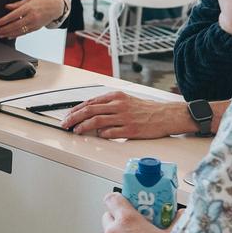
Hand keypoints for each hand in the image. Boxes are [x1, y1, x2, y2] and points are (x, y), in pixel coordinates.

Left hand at [0, 0, 64, 39]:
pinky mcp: (36, 28)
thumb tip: (7, 7)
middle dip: (4, 29)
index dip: (4, 20)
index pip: (14, 15)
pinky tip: (9, 36)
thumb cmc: (43, 0)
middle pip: (15, 25)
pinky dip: (16, 35)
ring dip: (8, 34)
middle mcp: (32, 17)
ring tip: (0, 35)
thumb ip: (18, 4)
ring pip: (19, 31)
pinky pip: (24, 33)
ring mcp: (34, 23)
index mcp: (29, 8)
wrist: (56, 6)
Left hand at [61, 91, 195, 137]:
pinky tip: (97, 136)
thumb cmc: (145, 109)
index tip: (68, 115)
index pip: (90, 102)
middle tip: (65, 124)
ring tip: (76, 131)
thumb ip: (109, 104)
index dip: (76, 109)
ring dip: (83, 127)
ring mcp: (124, 118)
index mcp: (116, 96)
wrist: (166, 115)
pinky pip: (110, 133)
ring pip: (96, 122)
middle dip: (74, 118)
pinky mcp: (130, 130)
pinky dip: (101, 135)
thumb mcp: (126, 100)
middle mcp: (118, 105)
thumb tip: (90, 111)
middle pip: (89, 111)